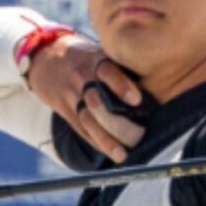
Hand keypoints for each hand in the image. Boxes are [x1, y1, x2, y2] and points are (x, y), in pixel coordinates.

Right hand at [27, 35, 143, 162]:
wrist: (44, 56)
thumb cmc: (86, 56)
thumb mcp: (101, 51)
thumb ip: (122, 65)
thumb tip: (161, 79)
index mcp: (95, 60)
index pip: (107, 70)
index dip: (121, 85)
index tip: (137, 100)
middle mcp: (82, 78)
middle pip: (97, 102)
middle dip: (117, 122)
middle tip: (138, 136)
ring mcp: (71, 95)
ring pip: (87, 120)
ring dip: (105, 139)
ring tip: (122, 154)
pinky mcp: (64, 109)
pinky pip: (79, 129)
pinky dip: (95, 142)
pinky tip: (109, 152)